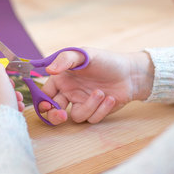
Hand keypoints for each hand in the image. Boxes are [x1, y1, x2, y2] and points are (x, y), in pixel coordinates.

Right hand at [39, 48, 153, 124]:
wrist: (131, 73)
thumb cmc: (106, 60)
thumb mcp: (84, 54)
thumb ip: (65, 60)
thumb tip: (48, 70)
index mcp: (62, 79)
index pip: (45, 94)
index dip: (42, 102)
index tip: (48, 105)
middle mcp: (69, 93)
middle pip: (53, 112)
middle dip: (55, 116)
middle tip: (62, 115)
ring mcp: (82, 103)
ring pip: (76, 116)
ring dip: (89, 106)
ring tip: (101, 93)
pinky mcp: (95, 111)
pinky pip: (92, 118)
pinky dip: (101, 109)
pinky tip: (111, 98)